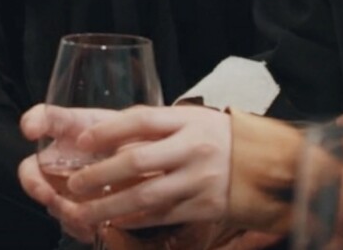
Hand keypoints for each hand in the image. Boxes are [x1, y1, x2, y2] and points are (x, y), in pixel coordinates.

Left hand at [20, 104, 233, 231]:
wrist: (267, 165)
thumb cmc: (221, 139)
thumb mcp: (193, 121)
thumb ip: (159, 128)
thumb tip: (111, 138)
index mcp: (188, 120)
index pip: (140, 120)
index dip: (108, 131)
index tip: (82, 142)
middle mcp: (193, 148)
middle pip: (136, 160)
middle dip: (99, 174)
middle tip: (75, 184)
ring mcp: (199, 179)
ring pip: (145, 195)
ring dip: (110, 206)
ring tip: (84, 212)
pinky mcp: (205, 207)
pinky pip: (162, 216)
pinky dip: (136, 220)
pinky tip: (117, 222)